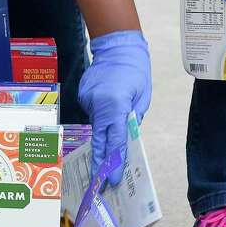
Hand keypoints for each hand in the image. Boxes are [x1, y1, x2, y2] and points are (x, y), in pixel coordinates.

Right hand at [77, 30, 151, 184]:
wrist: (116, 45)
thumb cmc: (135, 70)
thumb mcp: (142, 96)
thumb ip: (133, 119)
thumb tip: (125, 136)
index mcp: (115, 106)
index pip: (115, 140)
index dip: (113, 162)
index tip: (112, 179)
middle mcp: (98, 105)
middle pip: (99, 140)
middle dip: (101, 161)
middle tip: (100, 181)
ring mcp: (87, 100)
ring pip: (97, 124)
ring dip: (105, 127)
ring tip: (116, 107)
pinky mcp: (82, 96)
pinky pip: (93, 111)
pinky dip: (101, 111)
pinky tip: (109, 97)